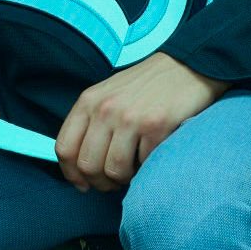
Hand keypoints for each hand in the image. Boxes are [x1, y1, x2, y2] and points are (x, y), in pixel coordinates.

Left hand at [55, 53, 230, 192]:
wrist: (186, 66)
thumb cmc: (145, 87)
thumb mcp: (108, 95)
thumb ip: (91, 124)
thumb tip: (80, 169)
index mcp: (89, 101)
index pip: (65, 148)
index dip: (72, 174)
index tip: (84, 183)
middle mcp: (105, 108)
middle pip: (88, 165)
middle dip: (101, 182)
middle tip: (115, 180)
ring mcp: (130, 117)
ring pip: (114, 171)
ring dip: (125, 178)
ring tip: (134, 167)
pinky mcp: (155, 126)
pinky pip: (143, 166)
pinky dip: (147, 168)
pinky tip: (151, 154)